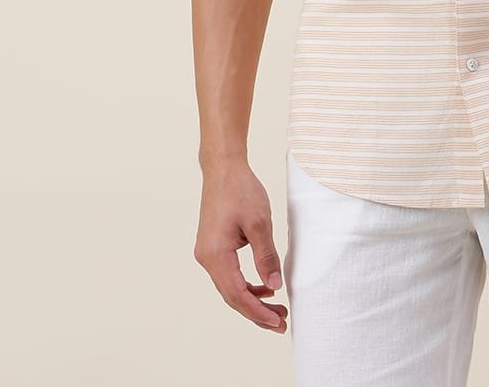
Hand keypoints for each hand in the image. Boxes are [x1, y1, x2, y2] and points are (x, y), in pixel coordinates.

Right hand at [193, 161, 288, 332]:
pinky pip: (229, 275)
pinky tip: (263, 286)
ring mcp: (207, 253)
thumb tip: (274, 287)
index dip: (258, 312)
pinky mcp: (212, 247)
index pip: (238, 295)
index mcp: (216, 255)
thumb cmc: (240, 190)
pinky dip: (246, 284)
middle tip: (282, 321)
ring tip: (277, 307)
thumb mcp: (259, 223)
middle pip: (232, 296)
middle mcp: (206, 258)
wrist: (223, 167)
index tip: (279, 322)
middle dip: (257, 311)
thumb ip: (266, 256)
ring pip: (230, 287)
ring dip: (253, 299)